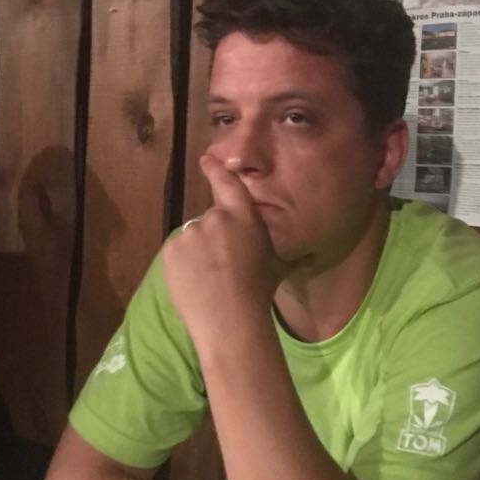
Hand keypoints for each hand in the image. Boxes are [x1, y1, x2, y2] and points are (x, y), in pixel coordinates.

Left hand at [161, 155, 286, 347]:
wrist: (230, 319)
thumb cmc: (260, 291)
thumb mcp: (277, 262)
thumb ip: (275, 244)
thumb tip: (308, 251)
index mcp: (243, 217)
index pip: (227, 184)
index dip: (216, 170)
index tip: (207, 160)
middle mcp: (215, 218)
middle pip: (211, 220)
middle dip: (214, 237)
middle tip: (223, 265)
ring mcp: (190, 234)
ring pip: (193, 238)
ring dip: (198, 251)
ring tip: (210, 278)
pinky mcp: (171, 250)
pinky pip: (177, 253)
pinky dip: (183, 264)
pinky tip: (196, 283)